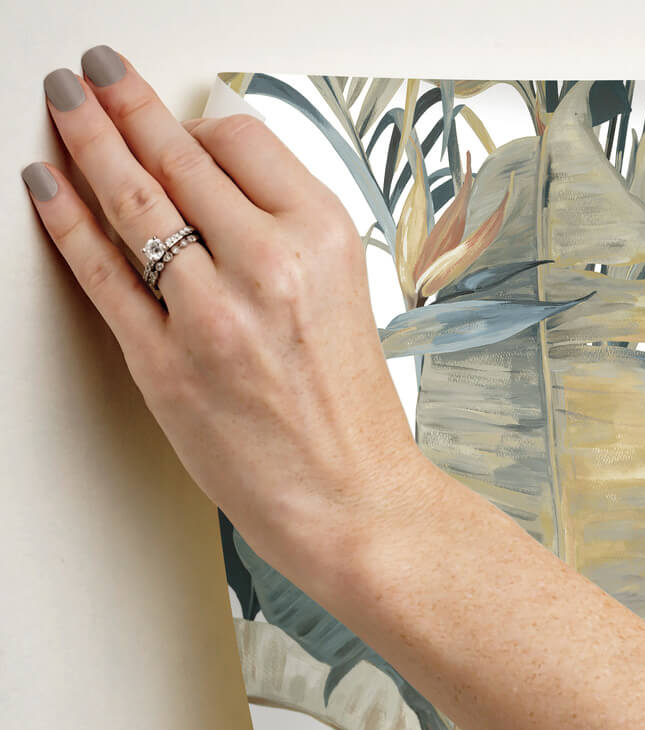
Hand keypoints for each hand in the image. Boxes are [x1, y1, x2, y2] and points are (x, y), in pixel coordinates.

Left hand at [21, 47, 428, 582]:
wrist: (352, 498)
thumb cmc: (352, 413)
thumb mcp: (345, 296)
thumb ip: (285, 236)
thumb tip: (220, 186)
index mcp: (324, 240)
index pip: (241, 139)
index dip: (197, 120)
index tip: (176, 117)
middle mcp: (270, 265)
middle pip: (179, 155)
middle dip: (126, 102)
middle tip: (97, 72)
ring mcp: (213, 314)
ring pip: (132, 200)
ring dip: (86, 138)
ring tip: (65, 104)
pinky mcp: (166, 363)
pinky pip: (102, 272)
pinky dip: (65, 220)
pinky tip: (47, 184)